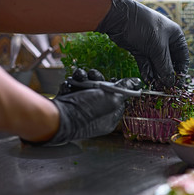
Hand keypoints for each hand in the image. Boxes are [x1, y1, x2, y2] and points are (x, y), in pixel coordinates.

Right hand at [26, 69, 141, 145]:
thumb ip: (125, 89)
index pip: (119, 101)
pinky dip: (72, 83)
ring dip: (84, 79)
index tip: (114, 80)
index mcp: (108, 119)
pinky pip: (73, 90)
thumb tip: (137, 82)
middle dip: (98, 80)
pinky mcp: (68, 104)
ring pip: (87, 89)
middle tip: (94, 75)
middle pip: (102, 93)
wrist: (57, 117)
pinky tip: (70, 83)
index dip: (117, 89)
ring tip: (80, 76)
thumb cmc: (85, 111)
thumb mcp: (111, 98)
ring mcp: (81, 110)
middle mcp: (95, 116)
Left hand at [95, 0, 188, 88]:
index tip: (178, 85)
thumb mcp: (157, 48)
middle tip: (165, 88)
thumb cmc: (144, 27)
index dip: (181, 72)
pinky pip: (146, 64)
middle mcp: (165, 41)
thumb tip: (171, 83)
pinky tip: (147, 80)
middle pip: (170, 63)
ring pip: (157, 65)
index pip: (183, 58)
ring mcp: (152, 46)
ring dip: (156, 75)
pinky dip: (147, 71)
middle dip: (167, 75)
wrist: (120, 18)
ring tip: (156, 86)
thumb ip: (165, 67)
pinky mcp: (140, 50)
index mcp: (175, 37)